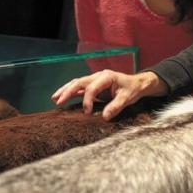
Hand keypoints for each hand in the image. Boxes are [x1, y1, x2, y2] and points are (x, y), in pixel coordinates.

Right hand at [51, 70, 166, 120]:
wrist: (138, 84)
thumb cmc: (132, 89)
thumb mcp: (127, 98)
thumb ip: (116, 106)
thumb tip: (104, 117)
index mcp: (106, 77)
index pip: (92, 88)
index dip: (87, 100)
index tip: (87, 113)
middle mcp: (98, 76)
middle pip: (79, 82)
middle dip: (68, 92)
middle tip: (58, 102)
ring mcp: (95, 79)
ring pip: (77, 83)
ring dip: (65, 90)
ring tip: (54, 98)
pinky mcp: (94, 85)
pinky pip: (80, 87)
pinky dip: (70, 91)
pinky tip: (62, 97)